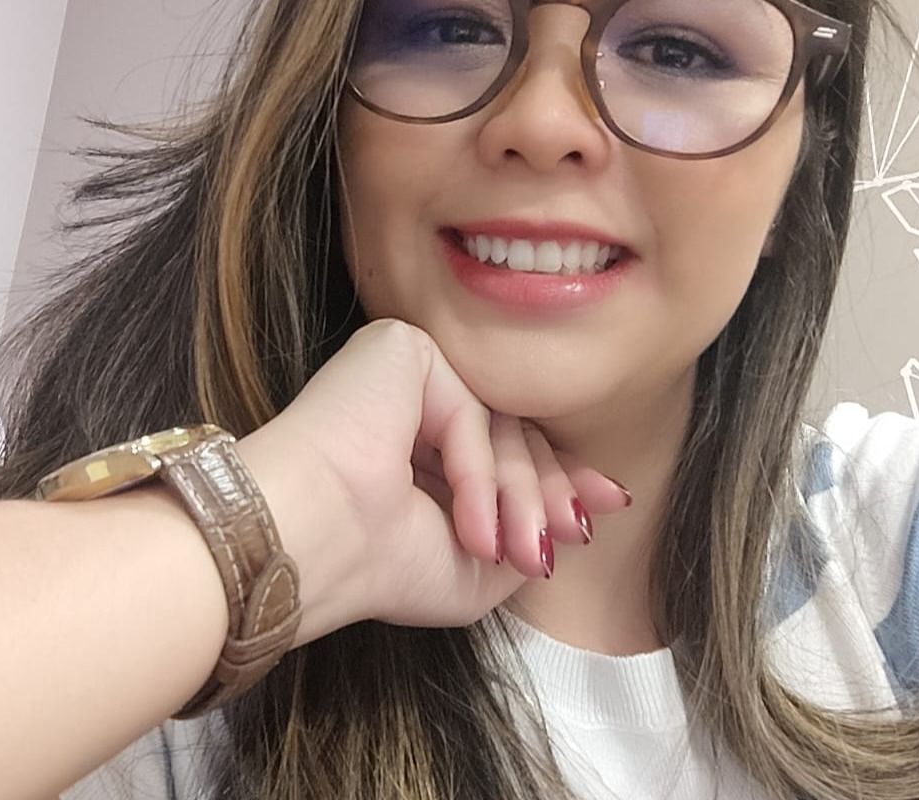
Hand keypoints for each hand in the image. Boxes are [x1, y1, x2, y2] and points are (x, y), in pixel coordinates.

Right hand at [247, 319, 630, 638]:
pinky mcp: (401, 349)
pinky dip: (481, 472)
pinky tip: (473, 528)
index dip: (559, 480)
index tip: (605, 509)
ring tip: (519, 552)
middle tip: (573, 535)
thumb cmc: (379, 568)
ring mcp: (408, 373)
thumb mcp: (475, 569)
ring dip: (522, 496)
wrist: (313, 545)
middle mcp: (414, 403)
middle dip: (551, 490)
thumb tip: (584, 508)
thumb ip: (525, 529)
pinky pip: (471, 409)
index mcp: (423, 449)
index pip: (506, 450)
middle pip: (515, 432)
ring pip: (502, 423)